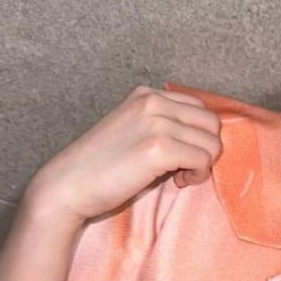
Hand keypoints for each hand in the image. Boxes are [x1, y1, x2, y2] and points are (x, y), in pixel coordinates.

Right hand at [26, 85, 222, 223]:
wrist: (68, 185)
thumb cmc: (102, 167)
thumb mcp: (134, 131)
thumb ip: (164, 125)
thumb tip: (204, 138)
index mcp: (147, 94)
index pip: (200, 108)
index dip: (198, 136)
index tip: (180, 155)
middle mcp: (153, 101)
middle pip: (212, 124)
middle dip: (205, 149)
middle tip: (183, 168)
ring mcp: (156, 122)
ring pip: (212, 143)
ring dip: (202, 165)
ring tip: (178, 176)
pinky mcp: (158, 148)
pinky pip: (203, 160)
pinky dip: (196, 175)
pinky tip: (176, 182)